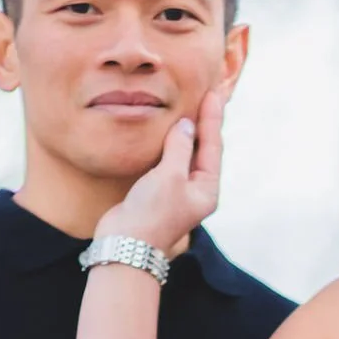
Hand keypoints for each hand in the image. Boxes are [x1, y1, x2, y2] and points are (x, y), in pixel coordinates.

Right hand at [99, 88, 225, 255]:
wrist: (125, 245)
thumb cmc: (151, 213)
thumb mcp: (170, 176)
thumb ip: (180, 147)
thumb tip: (186, 125)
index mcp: (206, 190)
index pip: (213, 147)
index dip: (212, 119)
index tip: (213, 93)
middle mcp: (194, 191)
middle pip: (203, 150)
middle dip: (204, 123)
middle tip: (209, 94)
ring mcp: (175, 192)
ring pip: (184, 154)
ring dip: (186, 131)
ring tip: (191, 105)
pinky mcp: (156, 192)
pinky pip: (167, 161)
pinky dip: (168, 143)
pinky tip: (167, 129)